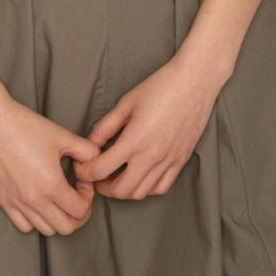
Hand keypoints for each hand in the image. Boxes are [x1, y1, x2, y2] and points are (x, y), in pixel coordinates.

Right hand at [0, 94, 103, 235]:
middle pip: (66, 227)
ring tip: (57, 196)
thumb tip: (96, 161)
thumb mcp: (62, 135)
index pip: (80, 210)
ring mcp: (16, 203)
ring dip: (58, 217)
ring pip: (46, 230)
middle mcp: (33, 200)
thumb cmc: (25, 126)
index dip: (88, 197)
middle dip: (77, 213)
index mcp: (51, 185)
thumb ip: (86, 150)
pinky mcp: (3, 201)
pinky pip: (24, 226)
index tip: (82, 181)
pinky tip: (38, 200)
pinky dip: (35, 220)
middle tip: (76, 194)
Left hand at [72, 57, 219, 199]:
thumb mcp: (126, 103)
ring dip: (124, 190)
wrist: (194, 82)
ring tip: (116, 177)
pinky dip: (147, 188)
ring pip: (141, 193)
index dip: (85, 172)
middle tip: (96, 177)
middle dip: (103, 187)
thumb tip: (91, 144)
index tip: (81, 168)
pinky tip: (140, 175)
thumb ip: (105, 126)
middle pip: (121, 190)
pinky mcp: (181, 161)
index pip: (101, 169)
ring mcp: (168, 161)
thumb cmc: (160, 86)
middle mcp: (152, 156)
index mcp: (134, 140)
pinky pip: (161, 187)